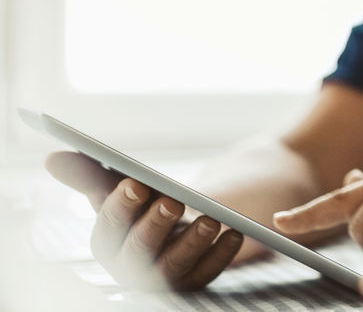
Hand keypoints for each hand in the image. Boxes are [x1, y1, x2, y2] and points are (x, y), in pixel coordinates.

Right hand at [45, 151, 243, 289]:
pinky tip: (234, 233)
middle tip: (174, 200)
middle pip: (138, 252)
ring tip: (212, 219)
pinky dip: (221, 255)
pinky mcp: (192, 282)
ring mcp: (162, 277)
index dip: (121, 207)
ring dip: (192, 242)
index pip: (107, 229)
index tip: (136, 183)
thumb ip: (90, 174)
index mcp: (108, 241)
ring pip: (173, 267)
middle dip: (155, 225)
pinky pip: (206, 274)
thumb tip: (52, 157)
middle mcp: (130, 265)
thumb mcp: (123, 186)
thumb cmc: (146, 202)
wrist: (186, 218)